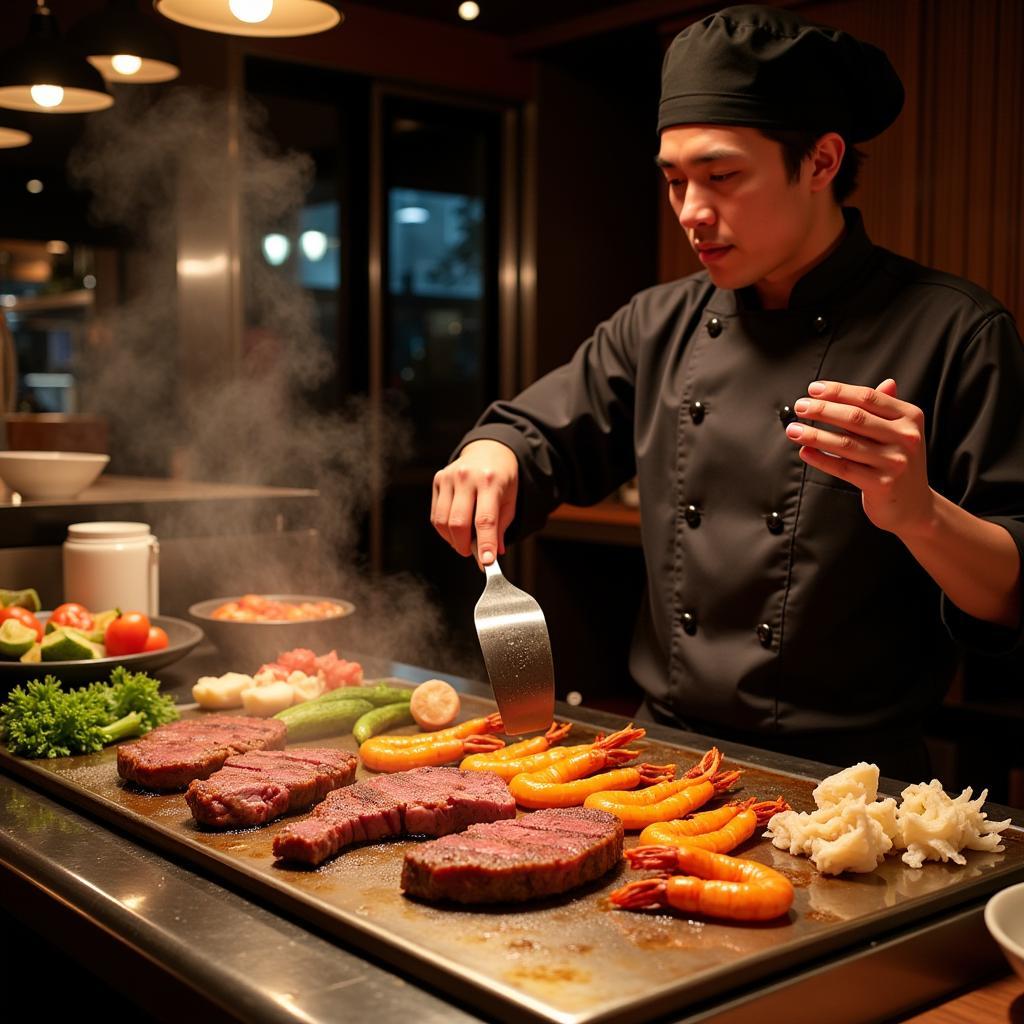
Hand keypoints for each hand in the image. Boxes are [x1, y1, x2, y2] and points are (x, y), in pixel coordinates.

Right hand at [431, 440, 518, 565]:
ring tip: (464, 543)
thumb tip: (493, 554)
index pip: (485, 519)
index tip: (486, 563)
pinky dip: (444, 530)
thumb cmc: (502, 479)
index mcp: (491, 481)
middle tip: (472, 554)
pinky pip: (436, 514)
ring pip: (444, 521)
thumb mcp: (510, 500)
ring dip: (453, 540)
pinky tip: (455, 531)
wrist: (489, 449)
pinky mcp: (438, 479)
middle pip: (459, 522)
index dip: (485, 544)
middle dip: (465, 545)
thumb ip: (501, 527)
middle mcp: (468, 477)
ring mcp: (449, 477)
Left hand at [784, 378, 935, 536]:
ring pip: (845, 443)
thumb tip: (885, 381)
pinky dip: (821, 458)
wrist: (914, 506)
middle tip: (800, 407)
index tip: (813, 389)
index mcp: (910, 418)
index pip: (868, 397)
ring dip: (814, 435)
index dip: (838, 391)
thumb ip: (888, 409)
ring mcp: (894, 462)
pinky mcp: (882, 484)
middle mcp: (906, 438)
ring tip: (794, 429)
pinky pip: (843, 468)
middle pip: (854, 417)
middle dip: (822, 410)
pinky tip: (805, 452)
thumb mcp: (900, 433)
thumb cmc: (898, 464)